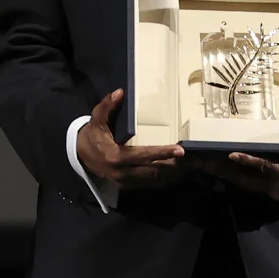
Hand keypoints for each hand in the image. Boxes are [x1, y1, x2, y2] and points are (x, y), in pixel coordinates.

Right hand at [77, 89, 196, 188]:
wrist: (82, 155)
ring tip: (194, 164)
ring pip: (156, 180)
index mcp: (116, 157)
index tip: (180, 150)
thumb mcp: (97, 119)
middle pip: (154, 171)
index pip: (142, 156)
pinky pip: (152, 183)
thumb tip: (120, 92)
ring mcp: (127, 182)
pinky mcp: (130, 185)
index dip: (162, 153)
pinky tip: (181, 170)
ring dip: (175, 173)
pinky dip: (168, 177)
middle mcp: (123, 173)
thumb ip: (108, 106)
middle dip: (176, 166)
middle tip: (196, 159)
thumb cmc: (93, 135)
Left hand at [201, 127, 278, 201]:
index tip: (231, 153)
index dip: (249, 160)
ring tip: (206, 163)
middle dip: (226, 171)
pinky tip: (223, 167)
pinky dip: (236, 176)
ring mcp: (276, 192)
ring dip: (226, 175)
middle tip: (204, 161)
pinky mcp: (273, 191)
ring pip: (246, 184)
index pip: (267, 168)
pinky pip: (251, 184)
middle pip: (247, 180)